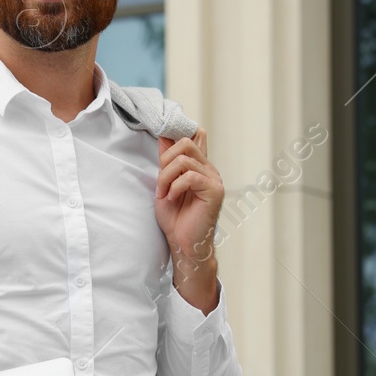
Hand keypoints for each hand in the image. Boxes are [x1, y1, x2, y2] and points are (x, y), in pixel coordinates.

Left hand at [156, 128, 222, 311]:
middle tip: (160, 182)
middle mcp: (209, 169)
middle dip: (165, 160)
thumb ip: (166, 162)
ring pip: (184, 160)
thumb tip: (162, 136)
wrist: (182, 243)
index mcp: (199, 166)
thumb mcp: (164, 184)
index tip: (161, 140)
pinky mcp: (215, 190)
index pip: (195, 135)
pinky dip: (175, 187)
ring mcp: (214, 179)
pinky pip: (190, 176)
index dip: (178, 132)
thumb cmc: (175, 218)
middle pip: (185, 143)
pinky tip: (172, 198)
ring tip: (164, 193)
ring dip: (166, 177)